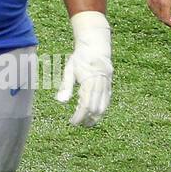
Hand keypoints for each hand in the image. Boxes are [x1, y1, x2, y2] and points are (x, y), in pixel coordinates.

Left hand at [56, 10, 112, 125]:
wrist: (96, 47)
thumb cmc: (80, 58)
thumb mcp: (69, 70)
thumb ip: (66, 86)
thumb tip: (61, 102)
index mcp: (89, 81)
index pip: (85, 105)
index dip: (79, 116)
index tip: (72, 122)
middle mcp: (100, 84)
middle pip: (95, 108)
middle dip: (87, 119)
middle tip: (78, 124)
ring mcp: (107, 85)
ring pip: (103, 107)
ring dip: (95, 117)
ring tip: (86, 122)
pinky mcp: (109, 85)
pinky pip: (107, 101)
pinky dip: (101, 109)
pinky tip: (93, 113)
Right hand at [147, 0, 170, 26]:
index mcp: (165, 3)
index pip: (166, 19)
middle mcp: (156, 2)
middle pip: (160, 17)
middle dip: (167, 20)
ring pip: (155, 12)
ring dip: (162, 15)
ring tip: (169, 14)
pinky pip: (151, 6)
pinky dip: (156, 10)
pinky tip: (161, 8)